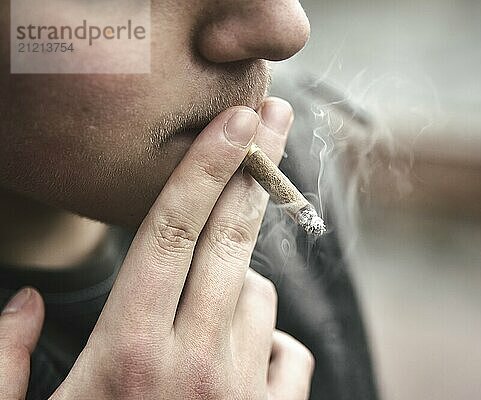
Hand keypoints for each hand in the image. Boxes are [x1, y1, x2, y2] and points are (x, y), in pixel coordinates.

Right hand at [0, 98, 313, 399]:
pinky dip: (271, 338)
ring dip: (239, 280)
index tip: (236, 120)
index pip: (171, 233)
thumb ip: (4, 361)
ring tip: (205, 302)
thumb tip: (25, 302)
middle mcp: (195, 364)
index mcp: (129, 354)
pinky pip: (289, 350)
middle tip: (273, 116)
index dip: (205, 167)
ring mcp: (241, 392)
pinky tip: (245, 351)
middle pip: (230, 241)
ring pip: (259, 294)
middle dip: (255, 168)